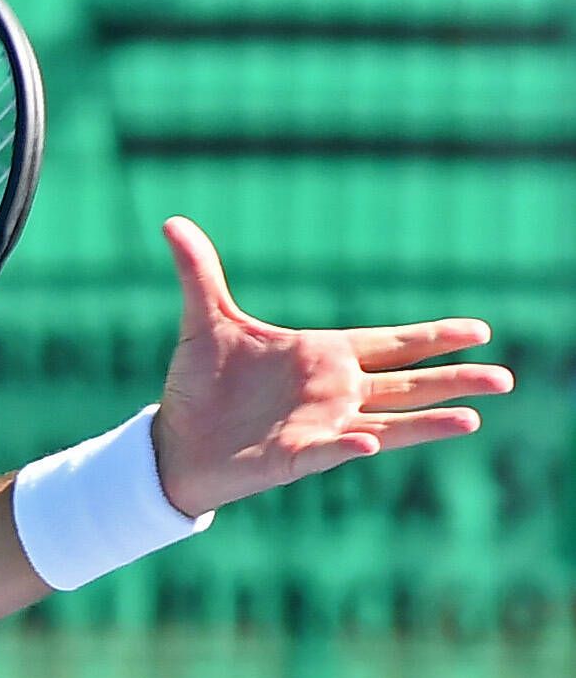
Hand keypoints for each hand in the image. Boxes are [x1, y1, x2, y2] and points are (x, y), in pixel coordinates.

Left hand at [149, 216, 513, 517]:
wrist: (173, 439)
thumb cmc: (200, 384)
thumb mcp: (205, 320)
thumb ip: (200, 271)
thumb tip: (172, 221)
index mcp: (322, 356)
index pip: (390, 344)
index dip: (431, 337)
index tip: (479, 330)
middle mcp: (333, 392)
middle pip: (405, 383)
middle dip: (452, 378)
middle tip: (504, 376)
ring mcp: (320, 427)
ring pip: (387, 423)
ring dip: (427, 421)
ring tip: (472, 418)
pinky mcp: (295, 457)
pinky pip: (328, 452)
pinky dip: (349, 445)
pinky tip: (369, 441)